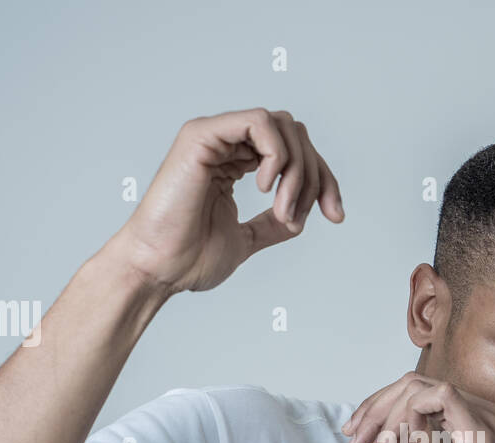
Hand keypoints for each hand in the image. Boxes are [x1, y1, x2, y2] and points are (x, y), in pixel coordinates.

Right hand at [111, 108, 343, 295]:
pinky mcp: (202, 135)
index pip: (295, 153)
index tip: (335, 215)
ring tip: (283, 210)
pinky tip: (266, 187)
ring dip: (297, 169)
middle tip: (311, 214)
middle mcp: (226, 144)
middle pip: (296, 134)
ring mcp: (214, 136)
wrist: (159, 269)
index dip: (324, 180)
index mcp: (235, 163)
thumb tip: (299, 218)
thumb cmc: (188, 257)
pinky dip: (275, 154)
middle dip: (317, 174)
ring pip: (282, 125)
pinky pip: (259, 121)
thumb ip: (272, 224)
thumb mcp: (247, 239)